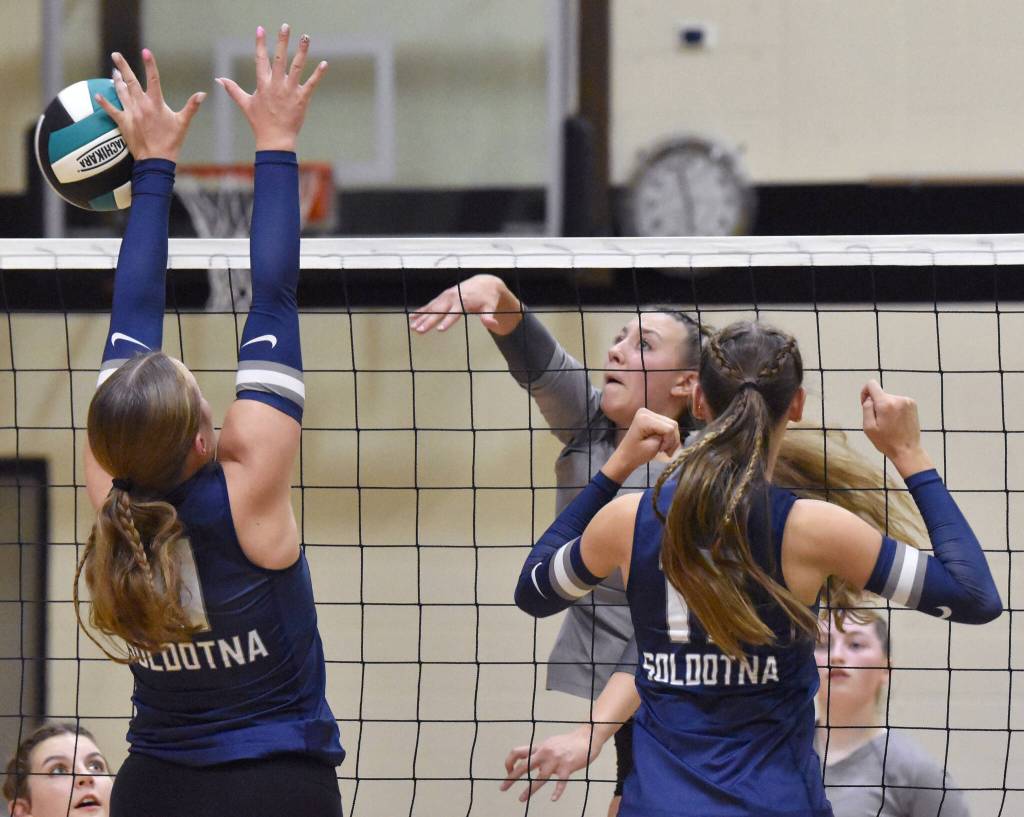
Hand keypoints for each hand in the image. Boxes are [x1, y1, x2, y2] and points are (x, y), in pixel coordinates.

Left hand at [95, 50, 204, 161]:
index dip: (150, 64)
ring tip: (113, 71)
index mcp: (156, 103)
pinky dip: (104, 102)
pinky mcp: (123, 123)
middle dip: (122, 66)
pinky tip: (97, 95)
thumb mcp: (183, 123)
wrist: (156, 160)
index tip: (146, 51)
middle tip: (116, 55)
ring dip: (116, 80)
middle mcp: (141, 105)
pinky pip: (111, 110)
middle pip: (130, 81)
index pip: (153, 79)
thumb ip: (191, 107)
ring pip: (121, 92)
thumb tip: (203, 94)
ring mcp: (130, 113)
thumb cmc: (171, 142)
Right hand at [217, 24, 327, 150]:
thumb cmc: (260, 122)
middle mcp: (276, 85)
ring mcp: (289, 91)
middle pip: (279, 58)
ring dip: (302, 51)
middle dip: (282, 41)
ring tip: (306, 37)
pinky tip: (325, 63)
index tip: (260, 29)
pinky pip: (311, 84)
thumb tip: (218, 80)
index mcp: (263, 84)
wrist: (275, 140)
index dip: (260, 43)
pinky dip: (318, 74)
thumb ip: (232, 89)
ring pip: (297, 67)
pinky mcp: (301, 99)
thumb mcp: (245, 104)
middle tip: (285, 26)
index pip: (260, 59)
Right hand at [409, 274, 522, 334]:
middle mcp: (452, 298)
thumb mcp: (491, 307)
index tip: (439, 329)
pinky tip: (412, 318)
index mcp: (463, 301)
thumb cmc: (488, 298)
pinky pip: (430, 304)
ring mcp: (446, 296)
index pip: (454, 313)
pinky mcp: (443, 296)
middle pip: (438, 311)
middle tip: (419, 331)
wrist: (484, 283)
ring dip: (421, 318)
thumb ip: (489, 316)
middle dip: (428, 321)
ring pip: (431, 308)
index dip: (447, 322)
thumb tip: (492, 324)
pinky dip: (421, 311)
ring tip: (412, 327)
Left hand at [500, 726, 603, 802]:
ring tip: (520, 799)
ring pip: (540, 777)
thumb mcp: (550, 744)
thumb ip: (539, 753)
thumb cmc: (567, 743)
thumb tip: (528, 762)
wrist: (586, 737)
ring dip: (529, 790)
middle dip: (511, 777)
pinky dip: (557, 792)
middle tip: (502, 787)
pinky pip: (561, 782)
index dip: (509, 762)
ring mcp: (556, 760)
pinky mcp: (567, 767)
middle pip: (524, 765)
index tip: (508, 772)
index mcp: (539, 747)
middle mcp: (545, 753)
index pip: (518, 752)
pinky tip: (553, 799)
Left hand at [603, 408, 679, 482]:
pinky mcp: (651, 418)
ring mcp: (649, 414)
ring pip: (672, 425)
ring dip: (671, 439)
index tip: (661, 450)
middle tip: (665, 451)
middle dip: (671, 440)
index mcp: (644, 418)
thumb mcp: (654, 447)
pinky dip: (668, 437)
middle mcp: (646, 412)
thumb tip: (674, 432)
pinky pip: (668, 426)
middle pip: (673, 424)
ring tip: (663, 449)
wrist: (625, 458)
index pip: (669, 428)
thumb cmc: (636, 455)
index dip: (669, 441)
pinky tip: (662, 444)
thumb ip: (667, 437)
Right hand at [860, 379, 932, 476]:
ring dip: (886, 408)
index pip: (872, 384)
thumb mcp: (868, 428)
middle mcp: (898, 399)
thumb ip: (866, 409)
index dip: (865, 392)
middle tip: (878, 421)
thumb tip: (870, 398)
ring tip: (888, 423)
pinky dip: (894, 409)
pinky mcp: (912, 405)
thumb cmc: (886, 442)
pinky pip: (897, 402)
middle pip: (880, 394)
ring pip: (889, 399)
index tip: (865, 403)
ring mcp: (907, 401)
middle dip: (876, 405)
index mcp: (886, 404)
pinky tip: (896, 421)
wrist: (907, 450)